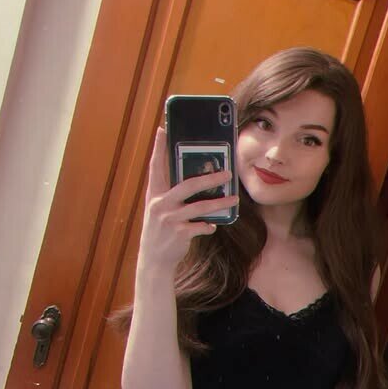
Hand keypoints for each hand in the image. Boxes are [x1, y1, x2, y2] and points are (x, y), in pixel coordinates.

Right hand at [138, 128, 237, 272]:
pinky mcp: (179, 234)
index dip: (159, 148)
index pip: (156, 167)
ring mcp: (169, 219)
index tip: (162, 130)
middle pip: (187, 186)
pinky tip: (213, 225)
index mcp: (154, 194)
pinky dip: (208, 226)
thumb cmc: (160, 230)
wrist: (153, 259)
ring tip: (234, 199)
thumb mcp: (159, 209)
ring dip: (219, 203)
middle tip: (228, 173)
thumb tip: (195, 180)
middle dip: (209, 178)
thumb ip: (170, 194)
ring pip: (200, 207)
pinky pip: (200, 227)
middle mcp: (160, 204)